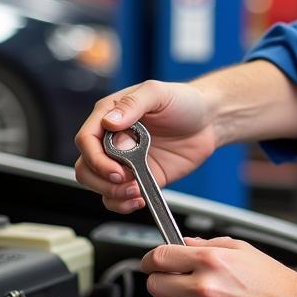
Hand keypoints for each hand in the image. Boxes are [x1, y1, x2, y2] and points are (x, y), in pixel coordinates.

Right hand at [74, 80, 217, 212]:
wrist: (210, 120)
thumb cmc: (183, 100)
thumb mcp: (158, 93)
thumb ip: (133, 104)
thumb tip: (110, 122)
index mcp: (109, 116)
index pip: (86, 140)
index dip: (96, 158)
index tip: (116, 168)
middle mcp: (112, 140)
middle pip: (86, 167)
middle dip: (102, 179)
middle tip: (125, 180)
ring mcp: (125, 161)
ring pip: (98, 185)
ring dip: (111, 194)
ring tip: (134, 192)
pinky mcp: (140, 177)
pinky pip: (118, 197)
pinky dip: (122, 203)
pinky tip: (138, 199)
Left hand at [142, 237, 296, 296]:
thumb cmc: (276, 284)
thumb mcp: (244, 250)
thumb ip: (209, 244)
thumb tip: (184, 243)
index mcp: (212, 260)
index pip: (159, 257)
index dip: (152, 260)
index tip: (153, 264)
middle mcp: (205, 286)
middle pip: (154, 284)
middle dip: (161, 282)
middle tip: (174, 284)